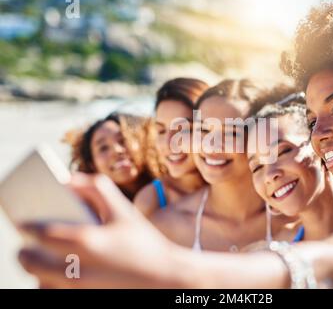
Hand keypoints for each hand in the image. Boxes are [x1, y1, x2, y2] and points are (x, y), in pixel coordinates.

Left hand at [18, 173, 178, 287]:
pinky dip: (49, 286)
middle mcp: (77, 269)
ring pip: (39, 282)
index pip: (41, 233)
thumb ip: (97, 187)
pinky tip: (56, 278)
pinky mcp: (81, 301)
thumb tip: (69, 179)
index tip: (24, 224)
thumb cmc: (145, 243)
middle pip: (31, 262)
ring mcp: (78, 290)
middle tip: (28, 247)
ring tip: (43, 262)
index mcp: (86, 241)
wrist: (165, 278)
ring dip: (37, 272)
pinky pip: (52, 295)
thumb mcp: (124, 210)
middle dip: (25, 253)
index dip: (28, 228)